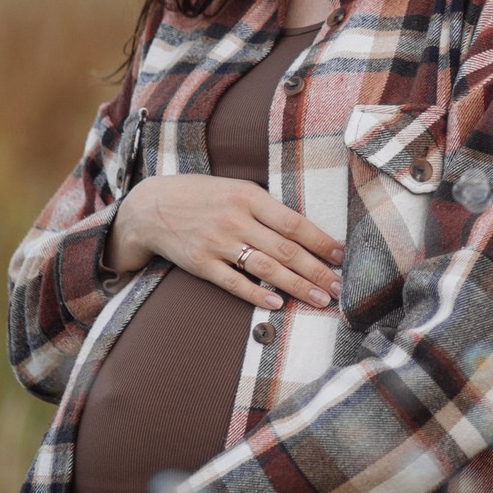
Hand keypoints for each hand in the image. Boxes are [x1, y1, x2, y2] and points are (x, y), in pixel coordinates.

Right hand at [112, 174, 343, 310]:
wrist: (151, 206)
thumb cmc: (202, 196)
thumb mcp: (236, 189)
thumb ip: (266, 208)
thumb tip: (305, 231)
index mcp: (249, 196)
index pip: (294, 223)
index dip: (320, 241)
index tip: (341, 256)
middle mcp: (236, 220)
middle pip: (286, 250)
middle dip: (316, 271)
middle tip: (339, 287)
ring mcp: (218, 243)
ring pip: (266, 269)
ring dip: (297, 286)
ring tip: (320, 299)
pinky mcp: (201, 264)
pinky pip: (234, 283)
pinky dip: (257, 294)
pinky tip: (278, 304)